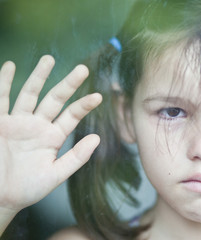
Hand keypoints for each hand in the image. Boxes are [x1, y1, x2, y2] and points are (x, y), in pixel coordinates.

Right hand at [0, 55, 101, 212]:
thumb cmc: (27, 188)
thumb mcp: (55, 175)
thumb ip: (76, 157)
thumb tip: (97, 139)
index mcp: (53, 137)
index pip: (71, 116)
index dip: (84, 106)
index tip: (99, 96)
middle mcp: (37, 125)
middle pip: (55, 99)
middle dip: (68, 84)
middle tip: (82, 69)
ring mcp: (18, 122)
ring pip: (30, 94)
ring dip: (39, 76)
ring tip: (50, 59)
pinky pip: (1, 99)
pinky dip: (4, 83)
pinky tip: (11, 67)